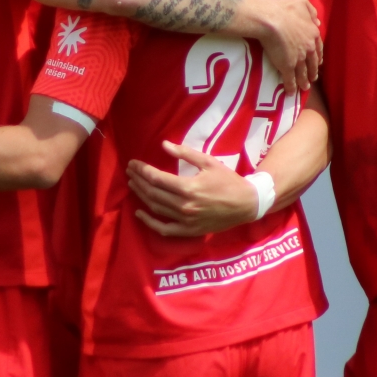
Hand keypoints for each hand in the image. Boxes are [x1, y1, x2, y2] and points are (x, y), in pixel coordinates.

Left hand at [129, 143, 259, 236]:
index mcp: (188, 187)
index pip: (157, 179)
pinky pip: (164, 229)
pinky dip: (150, 222)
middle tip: (130, 172)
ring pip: (156, 208)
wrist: (246, 204)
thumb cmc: (228, 180)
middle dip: (138, 181)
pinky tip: (140, 213)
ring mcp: (185, 221)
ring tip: (132, 185)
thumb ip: (185, 154)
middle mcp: (184, 206)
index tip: (133, 163)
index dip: (142, 170)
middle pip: (153, 193)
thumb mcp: (209, 162)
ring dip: (141, 196)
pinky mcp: (189, 231)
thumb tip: (164, 145)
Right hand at [248, 0, 321, 91]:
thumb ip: (311, 10)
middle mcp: (308, 48)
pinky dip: (290, 86)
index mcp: (312, 33)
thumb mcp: (301, 0)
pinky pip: (290, 79)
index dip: (318, 55)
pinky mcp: (287, 66)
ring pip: (303, 72)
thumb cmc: (283, 7)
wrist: (270, 18)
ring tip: (304, 87)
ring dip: (304, 81)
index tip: (318, 61)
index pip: (318, 47)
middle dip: (313, 71)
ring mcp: (298, 58)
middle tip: (313, 77)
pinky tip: (290, 92)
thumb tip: (317, 20)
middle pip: (313, 62)